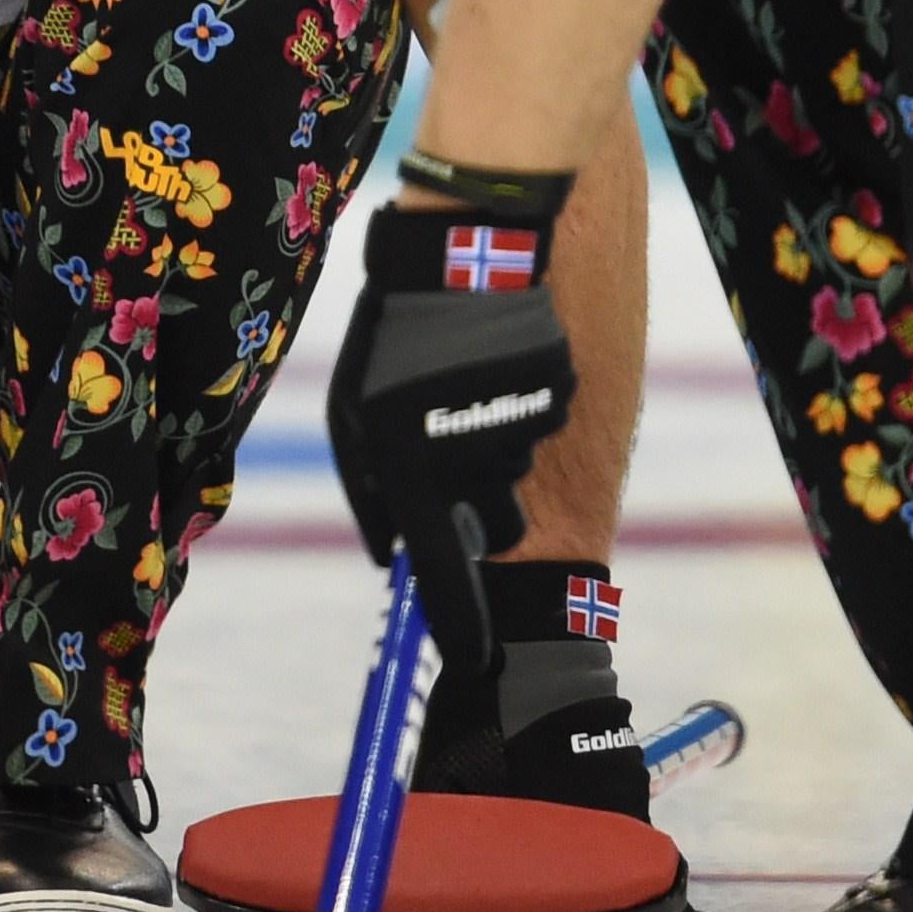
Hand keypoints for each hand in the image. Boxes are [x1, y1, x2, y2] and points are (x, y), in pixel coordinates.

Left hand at [326, 203, 579, 677]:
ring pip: (511, 469)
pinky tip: (496, 361)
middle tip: (449, 435)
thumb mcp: (354, 414)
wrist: (468, 249)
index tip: (470, 662)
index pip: (439, 569)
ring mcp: (520, 428)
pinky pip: (538, 426)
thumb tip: (388, 557)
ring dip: (489, 441)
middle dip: (473, 500)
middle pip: (488, 522)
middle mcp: (472, 457)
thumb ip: (369, 492)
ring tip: (465, 381)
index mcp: (413, 466)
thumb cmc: (396, 335)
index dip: (456, 622)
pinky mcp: (558, 397)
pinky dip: (518, 405)